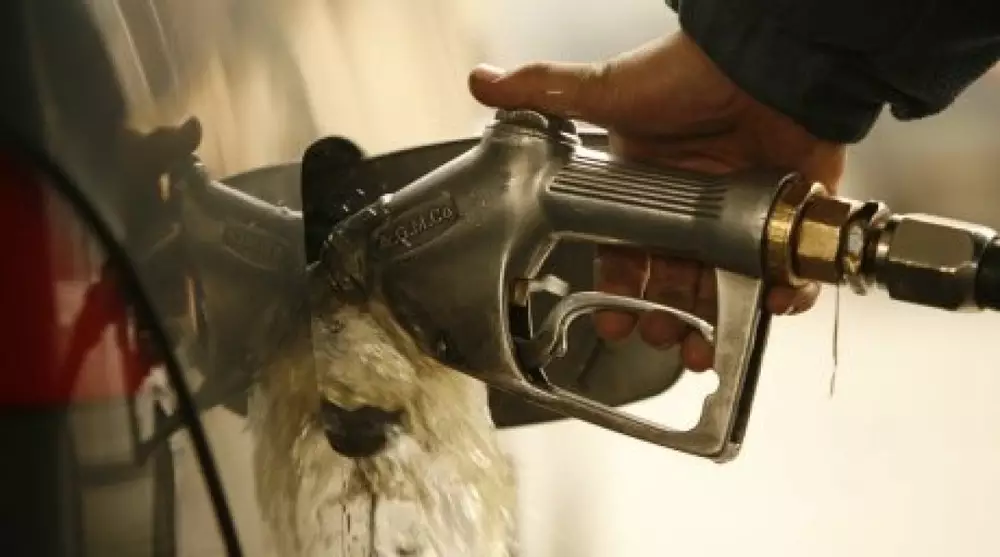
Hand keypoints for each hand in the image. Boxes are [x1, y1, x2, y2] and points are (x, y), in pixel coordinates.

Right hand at [468, 31, 845, 370]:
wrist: (764, 62)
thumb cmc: (689, 74)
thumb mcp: (609, 91)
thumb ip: (547, 91)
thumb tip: (483, 81)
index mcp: (643, 187)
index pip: (623, 254)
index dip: (618, 291)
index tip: (613, 322)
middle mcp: (688, 207)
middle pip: (671, 282)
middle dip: (664, 319)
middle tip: (661, 337)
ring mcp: (738, 214)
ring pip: (723, 289)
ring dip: (715, 325)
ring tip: (704, 347)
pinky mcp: (785, 216)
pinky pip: (785, 272)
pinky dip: (783, 297)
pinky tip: (770, 305)